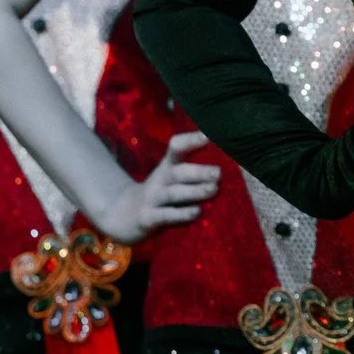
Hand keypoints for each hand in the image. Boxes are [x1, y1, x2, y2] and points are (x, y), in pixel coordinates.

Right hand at [96, 130, 221, 242]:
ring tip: (213, 189)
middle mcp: (160, 180)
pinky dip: (180, 214)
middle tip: (219, 173)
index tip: (208, 135)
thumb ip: (194, 171)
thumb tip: (230, 163)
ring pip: (173, 193)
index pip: (176, 147)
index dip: (190, 140)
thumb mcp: (172, 178)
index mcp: (168, 166)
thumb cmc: (160, 194)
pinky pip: (165, 215)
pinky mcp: (148, 218)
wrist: (123, 215)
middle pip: (178, 172)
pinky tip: (197, 213)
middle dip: (199, 171)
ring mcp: (152, 199)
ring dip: (194, 191)